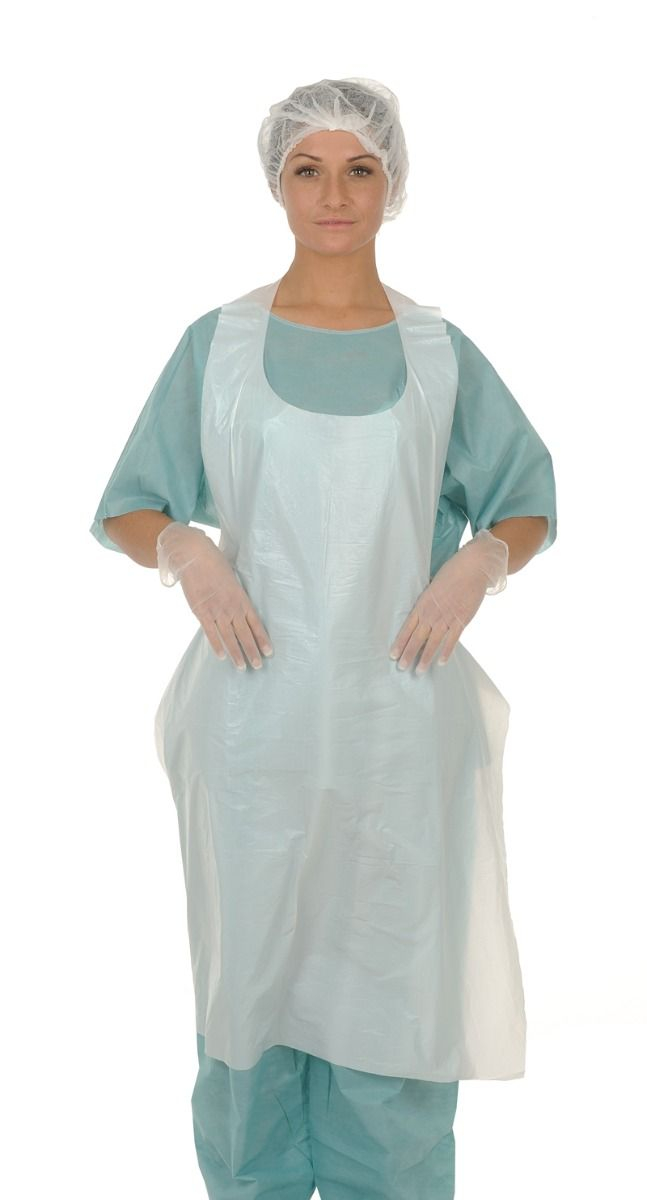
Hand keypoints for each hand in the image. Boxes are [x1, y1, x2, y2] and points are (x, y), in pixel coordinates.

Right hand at [156, 522, 273, 669]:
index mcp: (241, 598)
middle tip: (258, 666)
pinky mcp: (201, 612)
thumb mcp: (232, 577)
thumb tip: (240, 605)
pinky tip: (222, 657)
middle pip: (244, 634)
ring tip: (242, 667)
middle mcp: (231, 607)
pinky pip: (210, 633)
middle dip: (252, 651)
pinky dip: (216, 645)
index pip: (256, 623)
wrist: (195, 556)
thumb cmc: (215, 563)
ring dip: (236, 653)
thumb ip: (237, 594)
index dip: (262, 638)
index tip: (269, 651)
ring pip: (229, 637)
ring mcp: (216, 611)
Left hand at [388, 529, 508, 673]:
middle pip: (417, 638)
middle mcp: (432, 613)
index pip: (407, 627)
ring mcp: (447, 618)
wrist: (472, 567)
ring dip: (425, 657)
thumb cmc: (451, 573)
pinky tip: (441, 662)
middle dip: (408, 654)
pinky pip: (452, 640)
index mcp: (423, 604)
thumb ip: (426, 601)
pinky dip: (446, 652)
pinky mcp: (461, 620)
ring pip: (433, 642)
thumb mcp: (432, 586)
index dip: (400, 642)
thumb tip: (420, 612)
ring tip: (419, 671)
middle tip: (401, 667)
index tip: (393, 654)